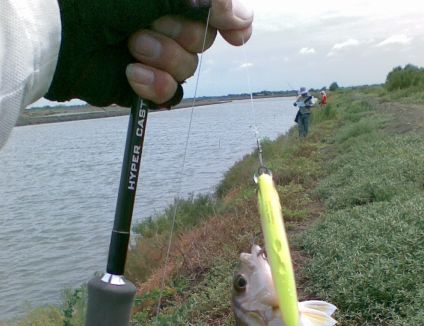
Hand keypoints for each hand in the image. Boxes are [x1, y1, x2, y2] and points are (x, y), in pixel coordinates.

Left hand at [46, 0, 252, 107]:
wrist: (58, 34)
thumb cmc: (98, 2)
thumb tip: (240, 15)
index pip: (217, 8)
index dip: (233, 19)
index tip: (235, 31)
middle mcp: (165, 20)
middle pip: (205, 38)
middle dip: (181, 34)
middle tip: (147, 24)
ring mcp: (154, 53)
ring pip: (188, 67)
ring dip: (164, 58)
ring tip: (131, 46)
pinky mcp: (142, 83)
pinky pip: (170, 94)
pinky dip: (154, 85)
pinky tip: (131, 73)